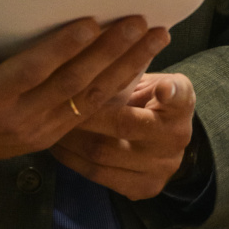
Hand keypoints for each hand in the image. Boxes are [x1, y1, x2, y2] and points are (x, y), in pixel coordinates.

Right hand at [0, 16, 170, 183]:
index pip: (32, 70)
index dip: (62, 47)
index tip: (89, 22)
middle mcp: (20, 118)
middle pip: (73, 82)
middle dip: (111, 51)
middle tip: (139, 21)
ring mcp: (40, 130)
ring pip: (91, 97)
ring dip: (126, 66)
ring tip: (154, 36)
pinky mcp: (51, 136)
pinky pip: (90, 109)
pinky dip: (118, 86)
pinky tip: (140, 62)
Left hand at [49, 71, 195, 199]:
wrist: (166, 142)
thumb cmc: (151, 98)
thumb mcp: (153, 77)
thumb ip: (137, 68)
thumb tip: (106, 40)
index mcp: (181, 104)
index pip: (178, 96)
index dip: (170, 92)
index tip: (162, 88)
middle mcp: (175, 139)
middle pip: (125, 125)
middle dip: (85, 111)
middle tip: (55, 98)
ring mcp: (160, 168)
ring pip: (104, 153)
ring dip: (70, 136)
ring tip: (46, 119)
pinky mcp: (143, 188)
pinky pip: (98, 175)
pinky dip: (72, 159)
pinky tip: (55, 144)